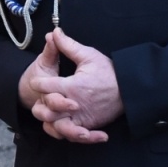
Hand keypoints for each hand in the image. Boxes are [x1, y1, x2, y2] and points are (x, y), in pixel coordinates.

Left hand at [25, 29, 123, 143]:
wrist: (129, 90)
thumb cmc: (109, 71)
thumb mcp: (88, 55)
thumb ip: (68, 45)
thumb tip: (54, 32)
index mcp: (71, 86)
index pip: (43, 86)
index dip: (37, 82)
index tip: (38, 81)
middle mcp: (73, 104)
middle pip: (45, 109)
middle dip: (41, 103)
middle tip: (44, 97)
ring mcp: (80, 117)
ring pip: (55, 126)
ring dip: (49, 120)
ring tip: (51, 112)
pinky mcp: (87, 125)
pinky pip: (70, 134)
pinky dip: (64, 132)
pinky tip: (62, 125)